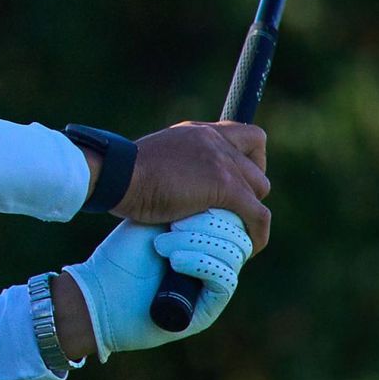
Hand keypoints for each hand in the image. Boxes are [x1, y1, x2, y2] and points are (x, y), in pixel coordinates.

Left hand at [58, 209, 250, 357]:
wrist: (100, 291)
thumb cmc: (125, 252)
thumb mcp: (162, 221)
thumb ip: (198, 206)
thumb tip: (230, 193)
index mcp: (207, 238)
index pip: (236, 217)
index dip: (217, 208)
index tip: (183, 200)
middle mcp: (215, 262)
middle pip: (239, 234)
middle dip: (209, 223)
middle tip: (172, 225)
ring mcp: (213, 285)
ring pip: (234, 254)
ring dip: (199, 242)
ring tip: (163, 245)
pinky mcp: (209, 309)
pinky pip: (226, 280)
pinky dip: (202, 263)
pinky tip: (175, 261)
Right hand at [116, 124, 269, 253]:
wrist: (118, 176)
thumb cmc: (124, 175)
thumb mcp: (159, 160)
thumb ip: (180, 166)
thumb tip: (184, 190)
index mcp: (200, 132)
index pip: (248, 136)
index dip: (251, 161)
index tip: (238, 182)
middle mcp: (215, 139)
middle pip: (257, 167)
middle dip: (250, 192)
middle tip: (230, 213)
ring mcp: (222, 162)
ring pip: (260, 189)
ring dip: (251, 211)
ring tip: (236, 231)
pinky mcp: (224, 186)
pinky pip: (257, 213)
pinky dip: (258, 233)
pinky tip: (251, 247)